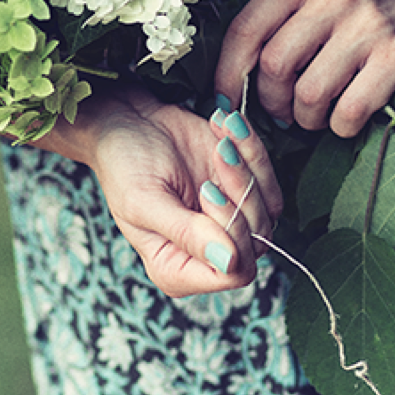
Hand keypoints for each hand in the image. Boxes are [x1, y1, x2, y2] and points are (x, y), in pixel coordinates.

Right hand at [60, 88, 283, 297]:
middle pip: (255, 243)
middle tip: (216, 155)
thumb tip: (228, 262)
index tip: (207, 191)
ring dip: (248, 168)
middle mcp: (207, 253)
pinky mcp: (242, 192)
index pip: (232, 272)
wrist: (129, 122)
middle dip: (241, 193)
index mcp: (175, 269)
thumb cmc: (124, 165)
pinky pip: (270, 184)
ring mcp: (228, 223)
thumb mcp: (144, 201)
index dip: (231, 233)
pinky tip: (228, 131)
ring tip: (221, 140)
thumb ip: (186, 234)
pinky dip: (254, 153)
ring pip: (268, 213)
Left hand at [215, 0, 394, 136]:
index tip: (225, 100)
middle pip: (275, 66)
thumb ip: (276, 24)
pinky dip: (340, 125)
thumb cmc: (361, 6)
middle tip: (283, 110)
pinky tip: (345, 118)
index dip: (227, 73)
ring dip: (306, 118)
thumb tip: (228, 84)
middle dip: (271, 101)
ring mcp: (369, 23)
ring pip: (309, 93)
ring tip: (315, 114)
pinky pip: (350, 109)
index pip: (246, 29)